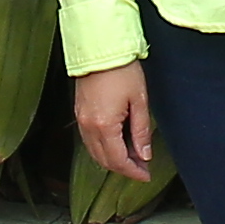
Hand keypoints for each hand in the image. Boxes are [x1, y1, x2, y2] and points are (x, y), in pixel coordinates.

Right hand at [71, 63, 156, 179]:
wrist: (99, 48)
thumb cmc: (122, 70)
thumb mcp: (139, 101)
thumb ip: (141, 131)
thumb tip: (144, 154)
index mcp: (104, 126)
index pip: (118, 160)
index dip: (133, 171)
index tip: (145, 175)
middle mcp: (88, 126)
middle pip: (104, 160)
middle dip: (123, 168)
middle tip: (141, 168)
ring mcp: (81, 119)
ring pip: (95, 152)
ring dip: (113, 159)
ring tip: (132, 157)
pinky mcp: (79, 112)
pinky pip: (89, 140)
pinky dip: (103, 147)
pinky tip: (117, 143)